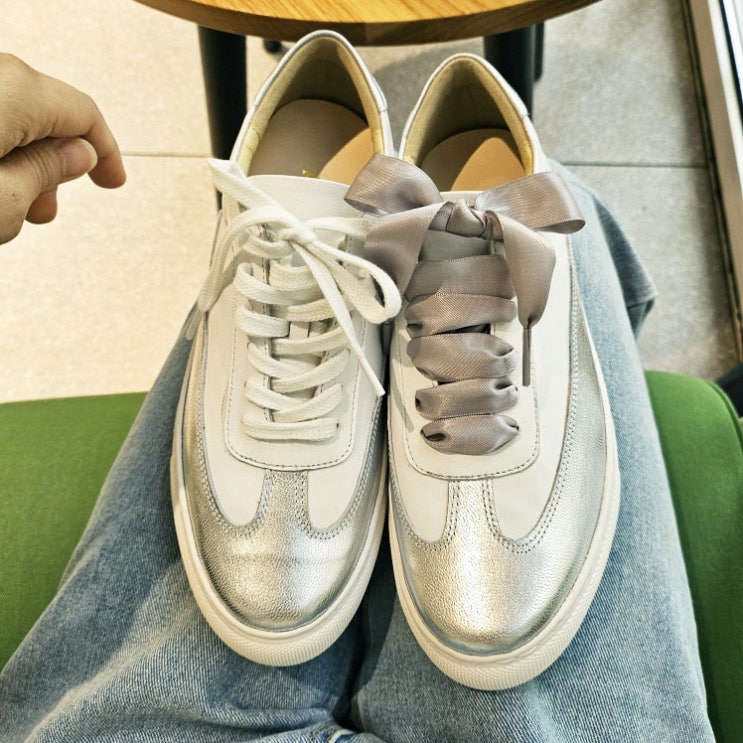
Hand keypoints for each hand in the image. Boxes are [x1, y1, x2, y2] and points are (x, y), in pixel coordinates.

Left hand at [0, 53, 125, 243]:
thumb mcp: (4, 197)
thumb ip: (46, 169)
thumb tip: (75, 156)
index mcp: (13, 89)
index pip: (84, 112)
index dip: (107, 151)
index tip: (114, 178)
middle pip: (42, 112)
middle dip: (53, 162)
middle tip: (49, 206)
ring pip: (9, 115)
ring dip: (20, 159)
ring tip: (12, 205)